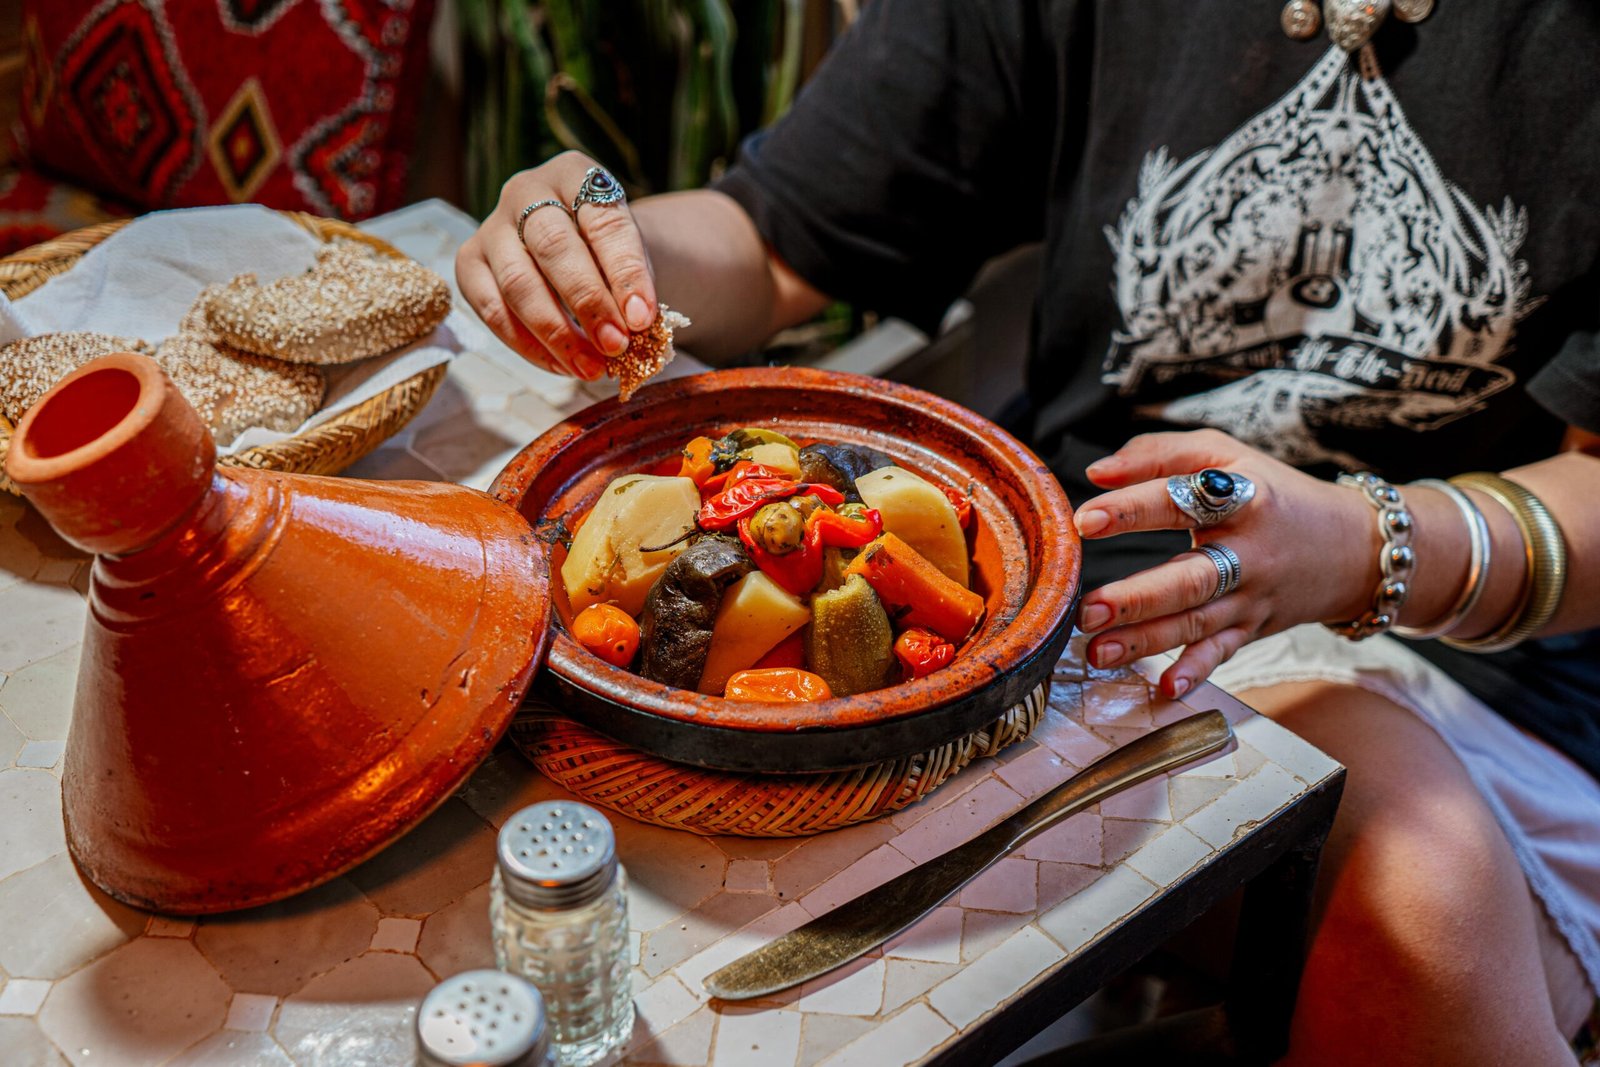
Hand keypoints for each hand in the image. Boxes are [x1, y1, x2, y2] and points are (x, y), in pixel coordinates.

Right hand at [455, 152, 657, 378]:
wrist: (572, 243)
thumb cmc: (607, 250)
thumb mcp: (631, 253)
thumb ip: (634, 285)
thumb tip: (635, 329)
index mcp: (575, 174)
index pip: (603, 221)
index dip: (625, 273)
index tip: (643, 319)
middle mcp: (525, 190)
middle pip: (552, 248)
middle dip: (588, 303)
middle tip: (616, 346)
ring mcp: (491, 226)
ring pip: (518, 284)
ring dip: (557, 334)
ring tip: (592, 367)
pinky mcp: (469, 262)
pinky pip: (492, 311)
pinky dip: (529, 347)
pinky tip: (562, 366)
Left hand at [1072, 429, 1380, 698]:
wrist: (1356, 547)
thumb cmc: (1274, 493)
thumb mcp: (1225, 454)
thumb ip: (1157, 455)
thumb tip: (1094, 473)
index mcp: (1239, 499)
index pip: (1180, 502)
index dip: (1133, 510)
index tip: (1084, 520)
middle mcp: (1248, 552)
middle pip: (1190, 578)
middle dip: (1137, 598)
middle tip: (1088, 609)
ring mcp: (1253, 597)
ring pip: (1197, 622)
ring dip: (1146, 641)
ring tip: (1097, 651)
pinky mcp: (1254, 628)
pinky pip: (1223, 652)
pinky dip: (1197, 671)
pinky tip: (1166, 688)